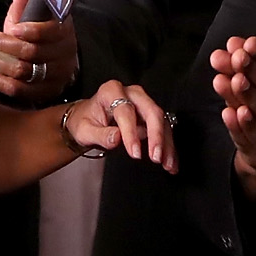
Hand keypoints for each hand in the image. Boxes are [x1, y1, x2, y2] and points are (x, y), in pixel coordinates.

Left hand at [0, 0, 78, 102]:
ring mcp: (58, 76)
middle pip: (35, 53)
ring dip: (2, 64)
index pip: (51, 32)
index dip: (30, 30)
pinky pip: (22, 90)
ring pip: (26, 73)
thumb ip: (25, 10)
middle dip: (9, 46)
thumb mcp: (36, 19)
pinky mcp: (47, 92)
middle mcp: (65, 55)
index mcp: (64, 32)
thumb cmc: (41, 36)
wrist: (56, 59)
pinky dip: (3, 83)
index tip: (11, 29)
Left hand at [57, 80, 177, 167]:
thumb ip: (100, 134)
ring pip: (161, 121)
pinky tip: (170, 163)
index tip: (135, 153)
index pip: (126, 111)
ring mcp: (143, 103)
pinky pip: (163, 130)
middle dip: (157, 135)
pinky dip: (168, 147)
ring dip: (166, 144)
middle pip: (151, 111)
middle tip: (156, 157)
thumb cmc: (85, 121)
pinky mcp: (150, 115)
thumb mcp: (84, 130)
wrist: (88, 119)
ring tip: (167, 164)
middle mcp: (131, 93)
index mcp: (111, 91)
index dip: (132, 133)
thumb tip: (116, 138)